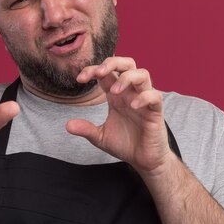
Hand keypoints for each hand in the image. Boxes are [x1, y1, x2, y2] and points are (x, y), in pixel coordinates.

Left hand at [66, 57, 170, 173]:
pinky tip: (133, 106)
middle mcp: (130, 93)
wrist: (144, 160)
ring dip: (127, 78)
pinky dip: (144, 97)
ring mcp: (144, 101)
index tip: (79, 79)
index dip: (92, 70)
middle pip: (127, 64)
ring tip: (114, 92)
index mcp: (116, 96)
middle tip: (99, 73)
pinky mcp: (156, 111)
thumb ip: (86, 129)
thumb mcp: (100, 137)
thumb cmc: (125, 144)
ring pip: (143, 74)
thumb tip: (67, 125)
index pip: (106, 73)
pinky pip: (154, 96)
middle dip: (113, 63)